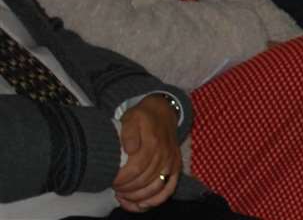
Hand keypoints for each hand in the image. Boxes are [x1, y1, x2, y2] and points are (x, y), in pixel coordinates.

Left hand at [112, 94, 180, 210]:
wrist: (164, 111)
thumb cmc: (143, 117)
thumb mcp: (131, 117)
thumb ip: (128, 132)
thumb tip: (130, 150)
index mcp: (153, 142)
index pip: (136, 169)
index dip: (122, 179)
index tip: (111, 181)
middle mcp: (164, 154)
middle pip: (145, 181)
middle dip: (127, 189)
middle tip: (115, 188)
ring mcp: (172, 162)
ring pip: (156, 188)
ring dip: (138, 197)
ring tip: (124, 197)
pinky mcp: (176, 167)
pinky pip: (169, 189)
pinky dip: (156, 200)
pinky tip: (142, 205)